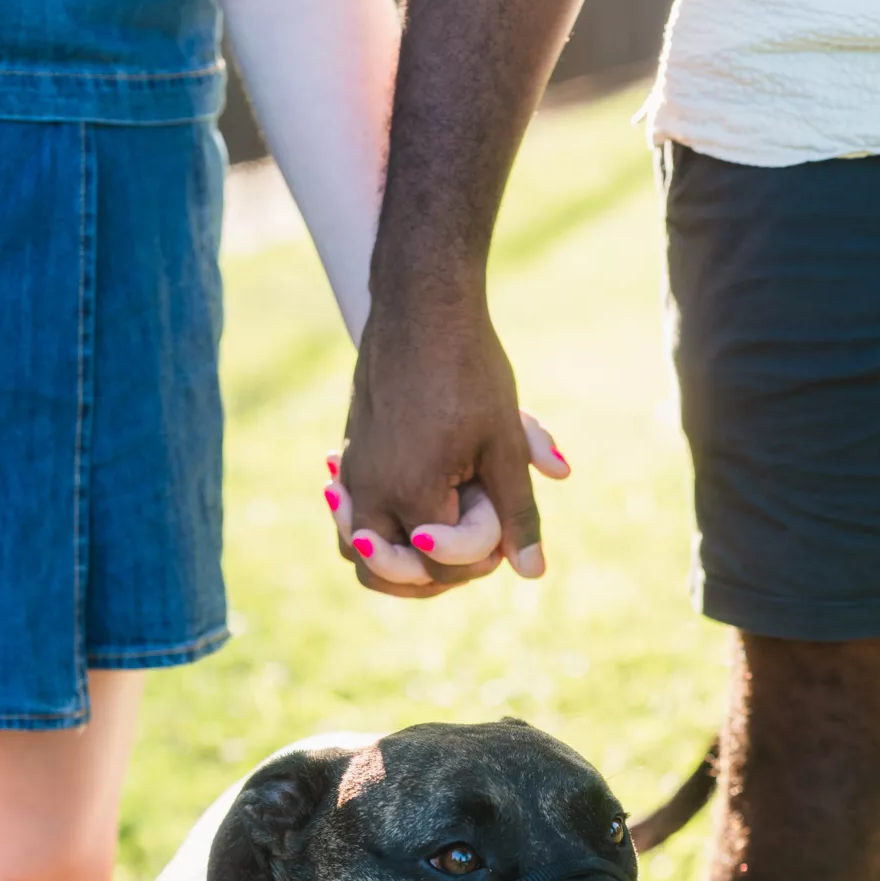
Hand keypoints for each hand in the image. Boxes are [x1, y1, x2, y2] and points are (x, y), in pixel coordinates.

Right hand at [331, 293, 569, 597]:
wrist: (421, 304)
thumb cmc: (470, 368)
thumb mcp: (505, 443)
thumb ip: (518, 513)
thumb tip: (533, 572)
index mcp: (411, 493)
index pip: (438, 566)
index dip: (476, 563)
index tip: (499, 534)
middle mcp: (370, 491)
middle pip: (384, 573)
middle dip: (427, 576)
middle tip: (466, 552)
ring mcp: (351, 474)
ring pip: (356, 552)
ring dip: (393, 560)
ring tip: (436, 542)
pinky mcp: (347, 456)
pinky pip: (350, 517)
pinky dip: (375, 530)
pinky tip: (409, 514)